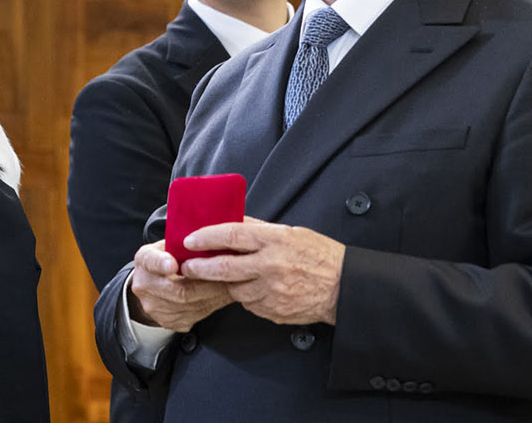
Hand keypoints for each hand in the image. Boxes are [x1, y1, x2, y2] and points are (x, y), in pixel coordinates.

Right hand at [128, 241, 232, 331]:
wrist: (151, 286)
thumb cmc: (166, 259)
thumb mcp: (168, 245)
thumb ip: (183, 243)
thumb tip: (213, 238)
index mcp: (144, 260)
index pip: (151, 261)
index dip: (162, 263)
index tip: (173, 264)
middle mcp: (145, 286)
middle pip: (178, 290)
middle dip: (208, 283)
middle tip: (228, 276)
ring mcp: (155, 308)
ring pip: (191, 305)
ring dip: (215, 296)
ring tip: (232, 284)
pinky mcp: (169, 322)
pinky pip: (196, 315)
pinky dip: (214, 305)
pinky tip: (224, 296)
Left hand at [180, 217, 345, 324]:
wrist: (343, 287)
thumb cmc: (319, 256)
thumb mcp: (291, 232)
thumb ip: (259, 229)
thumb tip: (232, 220)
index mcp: (273, 241)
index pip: (230, 235)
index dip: (205, 237)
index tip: (190, 240)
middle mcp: (270, 266)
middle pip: (224, 268)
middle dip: (200, 268)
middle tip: (188, 266)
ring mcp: (271, 291)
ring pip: (234, 289)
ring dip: (228, 283)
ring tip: (231, 277)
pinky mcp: (272, 310)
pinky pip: (249, 304)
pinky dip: (247, 297)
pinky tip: (256, 289)